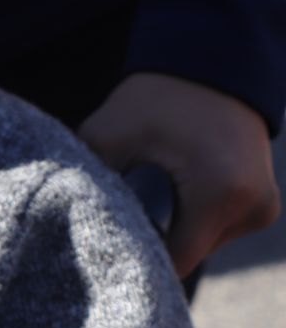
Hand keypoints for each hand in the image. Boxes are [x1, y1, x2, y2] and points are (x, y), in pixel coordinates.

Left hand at [80, 73, 279, 277]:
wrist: (212, 64)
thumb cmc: (156, 98)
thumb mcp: (107, 135)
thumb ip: (88, 183)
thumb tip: (65, 224)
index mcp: (219, 194)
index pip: (175, 262)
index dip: (135, 263)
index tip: (102, 253)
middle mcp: (251, 208)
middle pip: (187, 256)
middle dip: (151, 244)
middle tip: (116, 220)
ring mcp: (263, 210)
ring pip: (202, 245)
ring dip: (173, 232)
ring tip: (146, 201)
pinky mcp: (263, 206)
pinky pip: (216, 230)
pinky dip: (191, 220)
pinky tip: (169, 199)